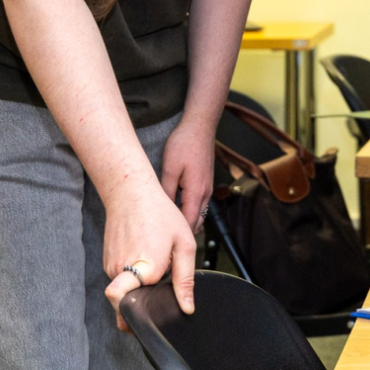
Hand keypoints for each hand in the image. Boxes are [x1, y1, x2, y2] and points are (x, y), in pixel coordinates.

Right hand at [102, 177, 198, 331]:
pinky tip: (143, 258)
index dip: (132, 318)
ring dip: (138, 287)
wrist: (131, 192)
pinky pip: (119, 278)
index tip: (145, 320)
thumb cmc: (160, 215)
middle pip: (126, 304)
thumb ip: (185, 279)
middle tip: (158, 294)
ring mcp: (110, 267)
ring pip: (124, 291)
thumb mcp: (184, 244)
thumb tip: (187, 308)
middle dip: (141, 306)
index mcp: (144, 269)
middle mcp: (121, 272)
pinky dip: (131, 276)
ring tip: (153, 264)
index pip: (122, 304)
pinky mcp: (106, 261)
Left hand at [160, 114, 216, 230]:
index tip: (164, 242)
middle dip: (183, 232)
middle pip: (196, 222)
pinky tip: (176, 209)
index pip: (189, 223)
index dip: (178, 234)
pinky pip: (199, 204)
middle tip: (164, 237)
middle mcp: (205, 193)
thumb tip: (162, 211)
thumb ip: (167, 192)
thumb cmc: (184, 144)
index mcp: (196, 192)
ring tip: (168, 227)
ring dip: (187, 221)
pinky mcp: (205, 182)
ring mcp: (207, 188)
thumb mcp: (170, 168)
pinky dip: (190, 211)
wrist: (199, 127)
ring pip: (199, 214)